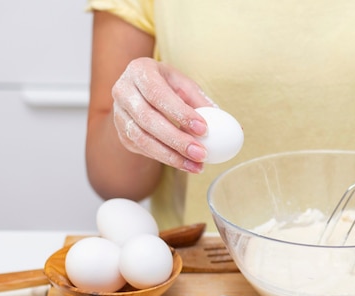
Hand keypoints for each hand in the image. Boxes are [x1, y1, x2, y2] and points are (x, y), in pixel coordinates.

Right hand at [112, 57, 214, 172]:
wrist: (141, 92)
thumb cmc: (168, 86)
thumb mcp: (185, 86)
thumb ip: (203, 103)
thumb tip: (235, 127)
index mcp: (140, 71)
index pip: (157, 94)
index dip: (179, 113)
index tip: (203, 129)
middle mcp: (123, 91)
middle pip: (148, 119)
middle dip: (177, 139)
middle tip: (201, 153)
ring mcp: (119, 113)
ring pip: (142, 138)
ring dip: (171, 156)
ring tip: (196, 165)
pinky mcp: (121, 133)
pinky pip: (142, 149)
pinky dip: (165, 158)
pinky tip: (184, 164)